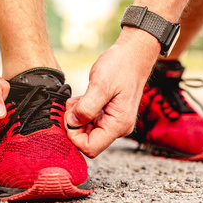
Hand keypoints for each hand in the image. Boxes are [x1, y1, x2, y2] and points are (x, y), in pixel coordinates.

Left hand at [65, 28, 159, 156]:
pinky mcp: (109, 115)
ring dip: (77, 117)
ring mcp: (114, 122)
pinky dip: (81, 112)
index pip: (90, 148)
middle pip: (87, 141)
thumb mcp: (101, 85)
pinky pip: (90, 121)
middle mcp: (117, 128)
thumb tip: (72, 122)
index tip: (69, 117)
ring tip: (77, 100)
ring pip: (86, 131)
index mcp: (118, 125)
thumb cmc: (121, 67)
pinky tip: (81, 99)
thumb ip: (86, 108)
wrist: (133, 54)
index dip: (74, 136)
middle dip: (74, 125)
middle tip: (72, 105)